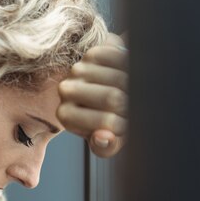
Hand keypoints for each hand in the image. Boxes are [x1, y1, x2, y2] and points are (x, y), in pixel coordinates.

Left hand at [57, 32, 127, 157]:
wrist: (112, 91)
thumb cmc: (110, 120)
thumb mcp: (110, 140)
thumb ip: (106, 147)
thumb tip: (104, 137)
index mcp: (66, 115)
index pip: (105, 122)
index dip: (124, 124)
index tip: (125, 124)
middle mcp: (66, 90)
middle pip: (113, 98)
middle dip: (131, 104)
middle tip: (133, 107)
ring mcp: (78, 69)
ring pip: (118, 79)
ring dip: (133, 86)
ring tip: (131, 91)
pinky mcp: (92, 54)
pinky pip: (118, 59)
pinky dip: (128, 67)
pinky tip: (127, 74)